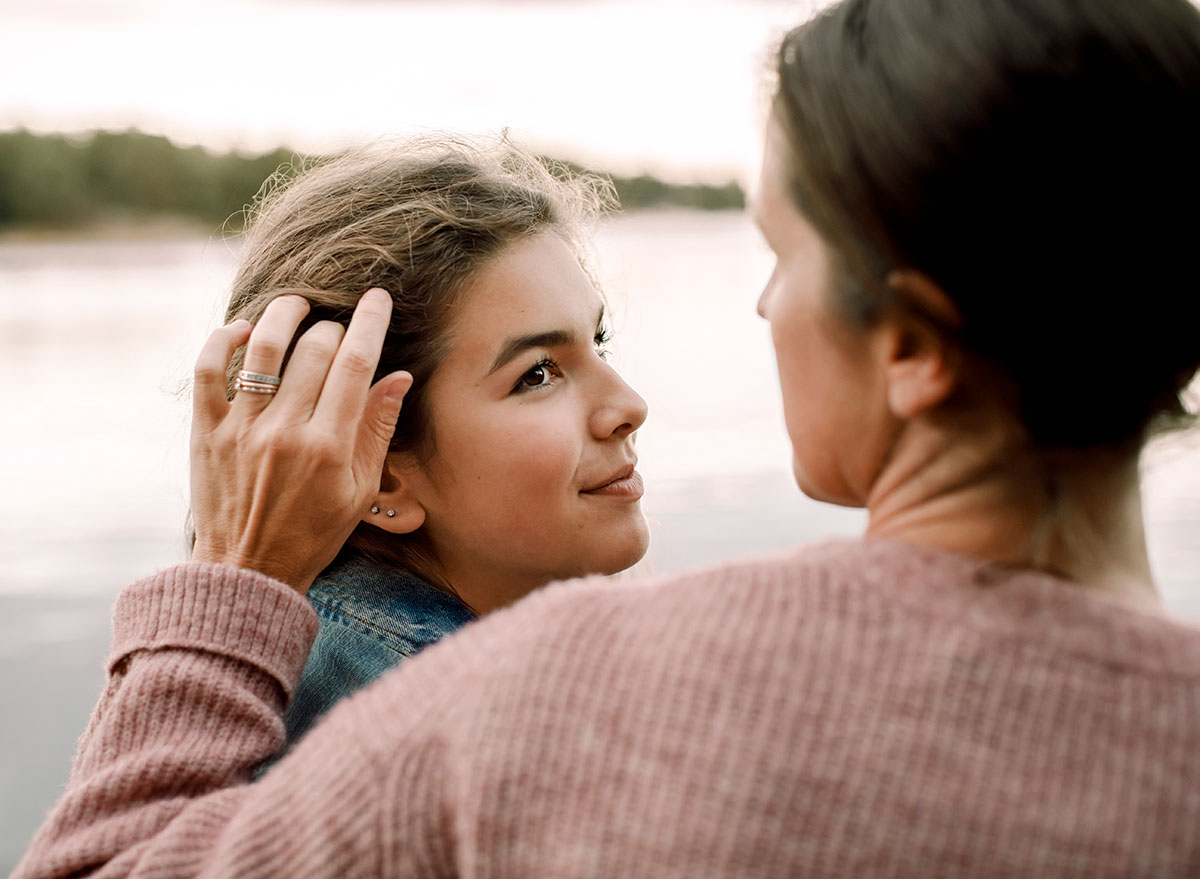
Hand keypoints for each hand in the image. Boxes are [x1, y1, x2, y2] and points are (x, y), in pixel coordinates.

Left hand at [189, 289, 411, 591]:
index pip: (356, 364)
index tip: (379, 298)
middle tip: (339, 331)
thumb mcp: (361, 490)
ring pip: (264, 345)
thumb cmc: (313, 534)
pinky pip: (208, 368)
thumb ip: (378, 429)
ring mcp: (242, 429)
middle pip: (316, 348)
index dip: (371, 322)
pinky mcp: (206, 431)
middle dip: (335, 326)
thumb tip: (399, 376)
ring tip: (298, 306)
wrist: (247, 570)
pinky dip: (224, 339)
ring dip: (285, 313)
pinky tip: (244, 330)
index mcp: (330, 447)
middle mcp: (286, 431)